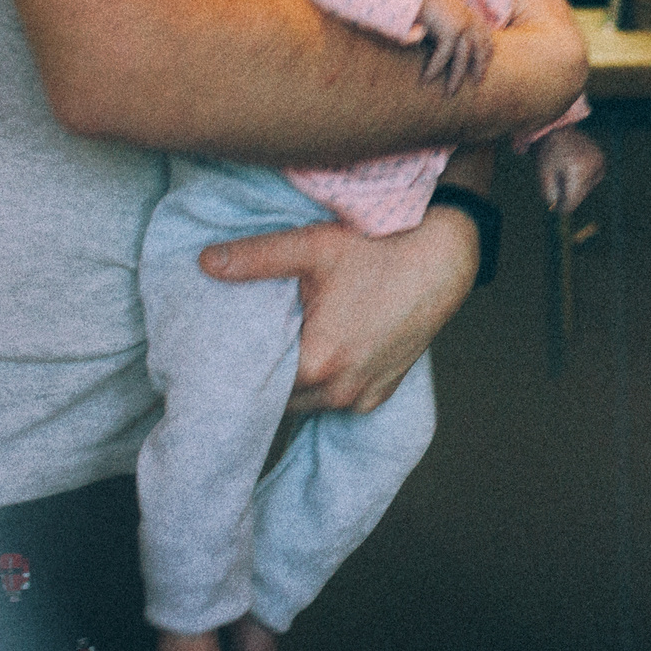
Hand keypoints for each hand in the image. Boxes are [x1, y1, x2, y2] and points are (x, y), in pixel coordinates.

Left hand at [200, 204, 475, 411]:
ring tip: (287, 345)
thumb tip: (205, 262)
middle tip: (254, 342)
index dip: (236, 366)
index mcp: (316, 363)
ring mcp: (364, 396)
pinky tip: (322, 352)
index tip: (224, 349)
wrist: (446, 255)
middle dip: (265, 376)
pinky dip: (326, 384)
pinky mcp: (382, 393)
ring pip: (307, 403)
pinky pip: (338, 401)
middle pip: (278, 399)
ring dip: (296, 382)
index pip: (253, 385)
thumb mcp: (314, 247)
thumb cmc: (381, 248)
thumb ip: (256, 258)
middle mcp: (340, 391)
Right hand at [416, 0, 493, 91]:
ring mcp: (462, 25)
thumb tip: (435, 38)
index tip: (486, 65)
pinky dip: (434, 68)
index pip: (486, 36)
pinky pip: (443, 56)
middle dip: (479, 68)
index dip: (488, 52)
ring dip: (455, 77)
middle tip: (477, 84)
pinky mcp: (450, 30)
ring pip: (463, 58)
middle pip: (480, 50)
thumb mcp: (439, 9)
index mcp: (468, 13)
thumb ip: (444, 22)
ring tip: (449, 92)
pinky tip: (426, 80)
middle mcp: (469, 19)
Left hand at [531, 124, 605, 214]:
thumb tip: (560, 210)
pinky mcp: (602, 159)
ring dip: (575, 186)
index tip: (554, 207)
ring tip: (565, 170)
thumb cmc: (547, 152)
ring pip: (587, 188)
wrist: (558, 129)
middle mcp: (592, 166)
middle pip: (580, 195)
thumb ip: (549, 194)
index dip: (562, 207)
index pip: (573, 201)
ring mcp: (599, 162)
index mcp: (577, 170)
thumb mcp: (543, 175)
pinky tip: (574, 167)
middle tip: (557, 179)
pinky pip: (592, 180)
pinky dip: (583, 178)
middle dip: (568, 193)